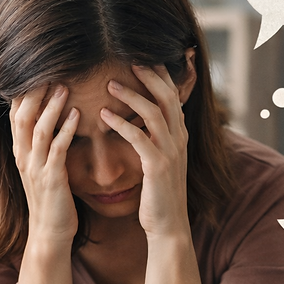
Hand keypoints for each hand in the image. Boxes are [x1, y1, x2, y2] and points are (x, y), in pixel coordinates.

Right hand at [10, 84, 80, 244]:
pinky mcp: (51, 178)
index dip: (24, 91)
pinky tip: (77, 114)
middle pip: (22, 115)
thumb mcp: (42, 168)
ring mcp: (35, 167)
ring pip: (38, 128)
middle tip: (50, 69)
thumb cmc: (52, 199)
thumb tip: (53, 121)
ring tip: (64, 85)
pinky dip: (66, 129)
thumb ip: (44, 144)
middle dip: (35, 91)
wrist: (50, 233)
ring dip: (52, 106)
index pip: (16, 113)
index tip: (36, 70)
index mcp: (20, 151)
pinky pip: (57, 148)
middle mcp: (23, 156)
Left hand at [102, 65, 189, 237]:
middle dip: (149, 75)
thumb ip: (157, 138)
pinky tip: (103, 115)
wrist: (168, 225)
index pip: (172, 95)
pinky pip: (139, 138)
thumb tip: (145, 120)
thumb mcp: (161, 160)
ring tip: (109, 83)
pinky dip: (121, 123)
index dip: (159, 75)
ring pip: (153, 112)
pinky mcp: (157, 166)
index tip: (141, 58)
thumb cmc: (159, 193)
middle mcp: (179, 139)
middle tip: (128, 59)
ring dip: (130, 95)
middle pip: (167, 96)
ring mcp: (170, 152)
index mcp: (179, 135)